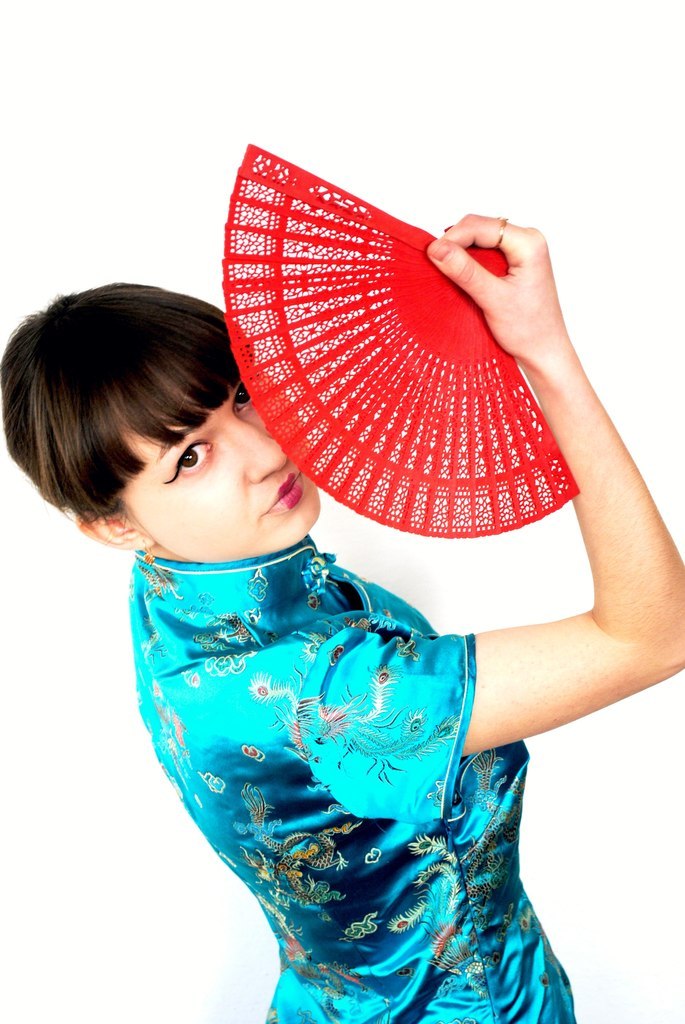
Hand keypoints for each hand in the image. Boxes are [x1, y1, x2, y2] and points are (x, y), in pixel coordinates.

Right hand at [427, 215, 570, 372]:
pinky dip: (468, 261)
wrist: (544, 352)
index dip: (453, 237)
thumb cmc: (529, 330)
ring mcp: (520, 250)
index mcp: (529, 243)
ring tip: (445, 271)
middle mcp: (527, 240)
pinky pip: (484, 252)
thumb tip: (437, 248)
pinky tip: (459, 276)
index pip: (481, 226)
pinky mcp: (513, 262)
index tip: (431, 255)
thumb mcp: (493, 300)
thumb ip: (465, 272)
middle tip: (435, 264)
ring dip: (460, 252)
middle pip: (479, 228)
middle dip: (455, 243)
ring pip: (479, 239)